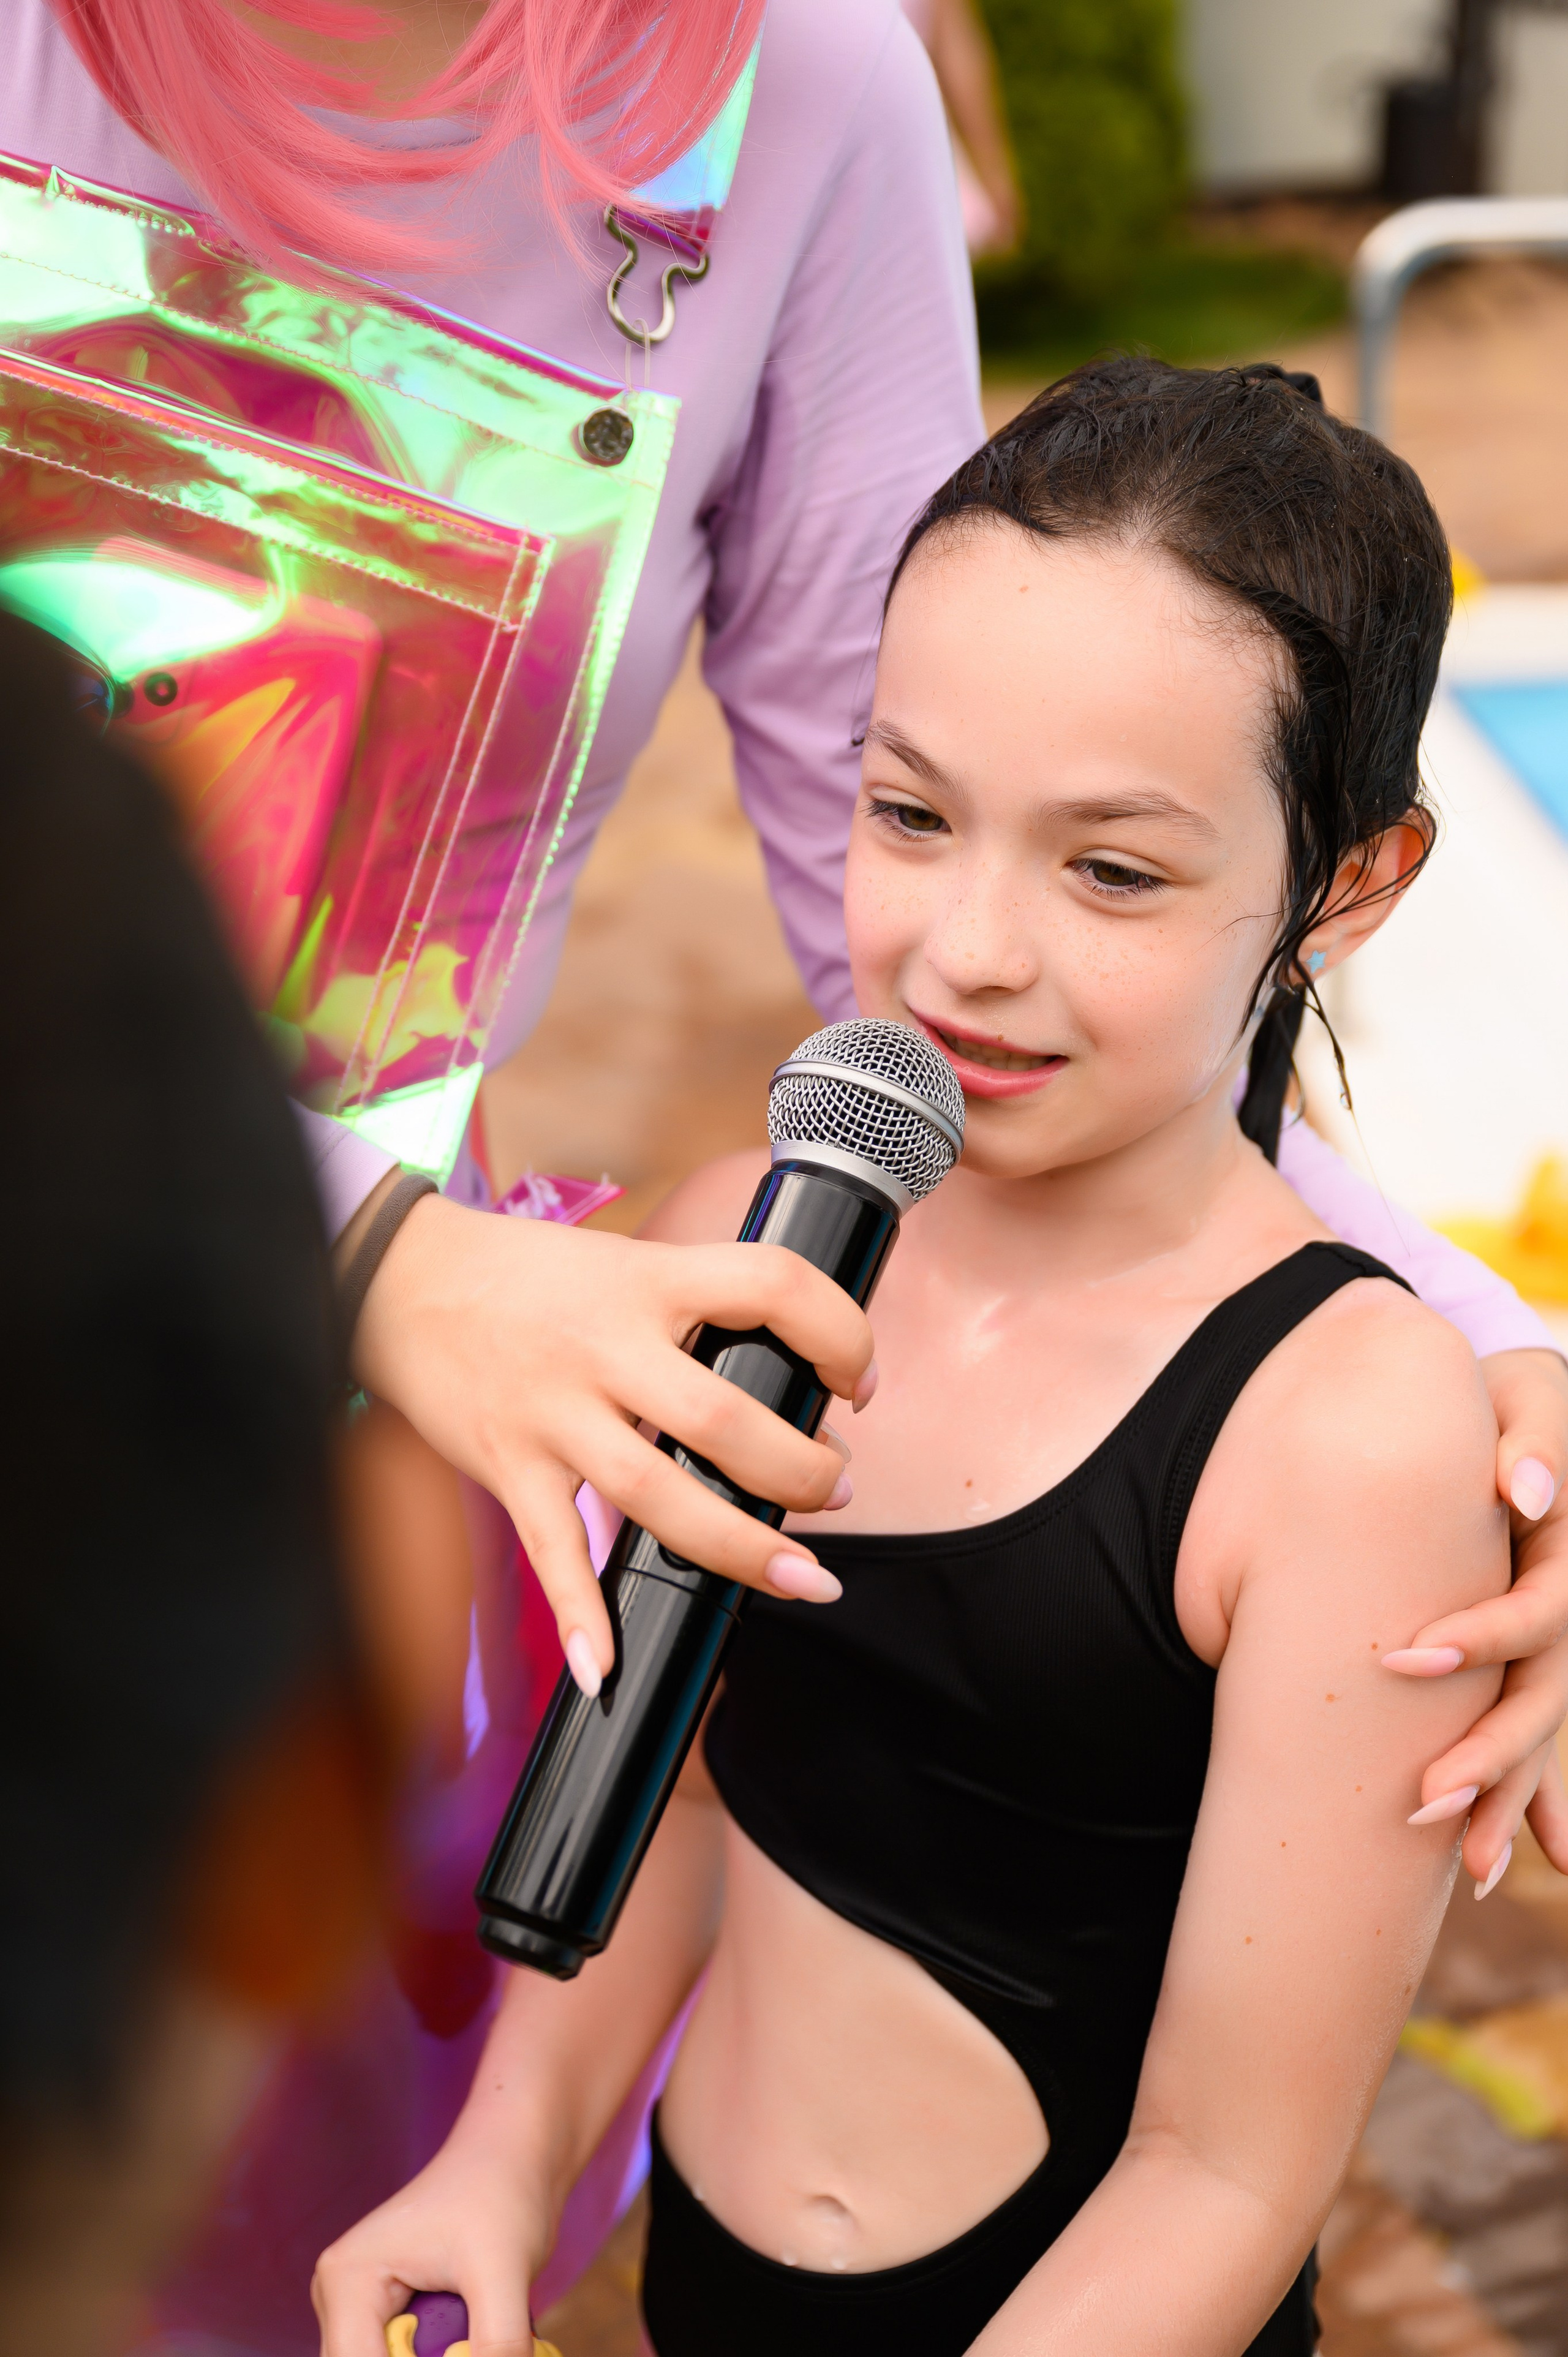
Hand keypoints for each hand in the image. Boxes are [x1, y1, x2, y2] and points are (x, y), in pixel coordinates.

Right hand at [312, 2121, 546, 2356]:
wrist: (514, 2156)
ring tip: (481, 2329)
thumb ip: (498, 2344)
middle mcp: (340, 2297)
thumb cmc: (503, 2196)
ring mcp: (361, 2309)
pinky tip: (476, 2340)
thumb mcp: (505, 2272)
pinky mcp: (388, 2315)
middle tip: (476, 2341)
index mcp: (347, 2280)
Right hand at [351, 1197, 873, 1681]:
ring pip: (655, 1492)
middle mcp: (604, 1345)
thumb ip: (697, 1313)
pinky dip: (579, 1615)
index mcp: (649, 1279)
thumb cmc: (529, 1277)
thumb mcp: (625, 1266)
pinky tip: (605, 1667)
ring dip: (738, 1546)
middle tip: (836, 1491)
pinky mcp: (507, 1463)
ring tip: (801, 1576)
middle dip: (801, 1469)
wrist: (399, 1280)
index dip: (840, 1333)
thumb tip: (791, 1382)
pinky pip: (550, 1550)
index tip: (859, 1383)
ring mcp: (553, 1411)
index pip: (773, 1285)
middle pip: (724, 1418)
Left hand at [1385, 1347, 1567, 1886]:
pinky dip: (1540, 1797)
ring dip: (1514, 1798)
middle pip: (1545, 1698)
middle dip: (1490, 1754)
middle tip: (1421, 1801)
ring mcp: (1563, 1641)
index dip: (1478, 1638)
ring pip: (1547, 1732)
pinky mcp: (1540, 1656)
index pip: (1538, 1614)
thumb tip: (1525, 1492)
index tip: (1403, 1657)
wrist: (1518, 1406)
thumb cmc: (1513, 1396)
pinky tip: (1529, 1857)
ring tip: (1476, 1869)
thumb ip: (1533, 1439)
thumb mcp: (1529, 1396)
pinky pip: (1547, 1736)